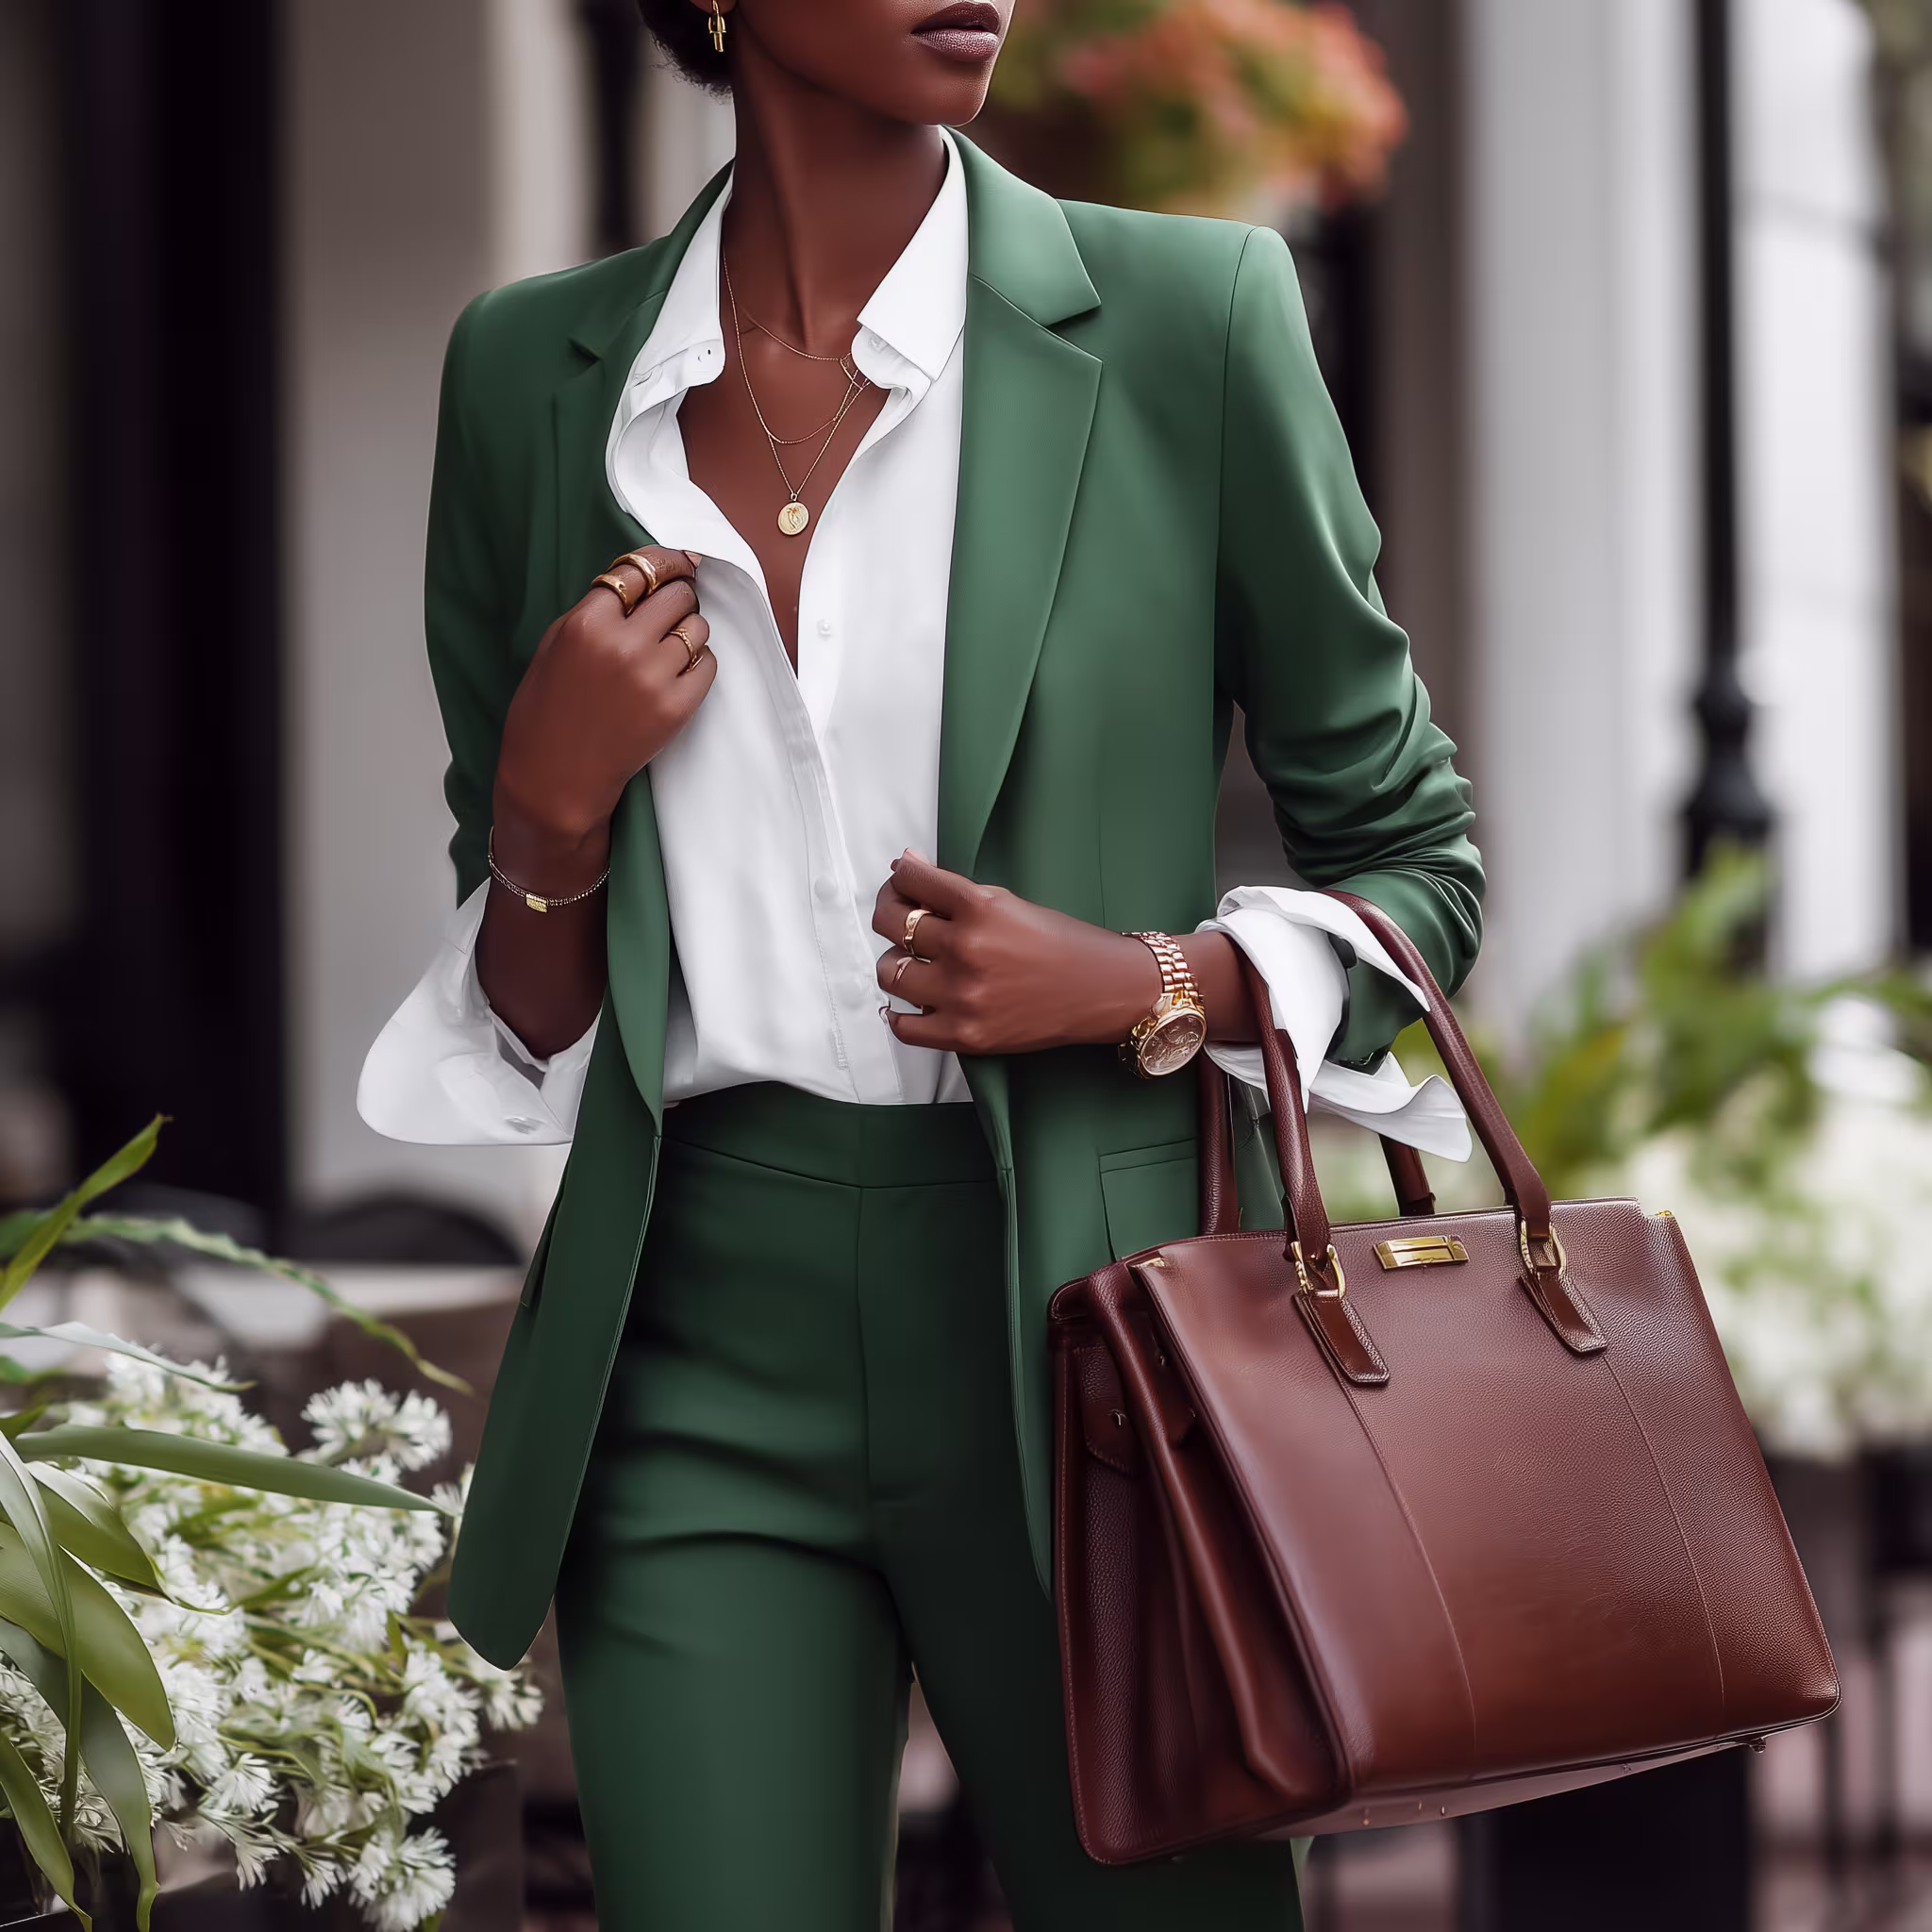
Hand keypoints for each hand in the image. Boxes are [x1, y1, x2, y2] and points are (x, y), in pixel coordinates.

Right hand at [493, 547, 715, 865]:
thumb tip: (646, 579)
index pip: (639, 570)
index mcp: (587, 622)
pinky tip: (676, 675)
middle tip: (670, 614)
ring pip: (698, 626)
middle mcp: (623, 644)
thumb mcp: (556, 644)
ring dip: (688, 631)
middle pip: (677, 593)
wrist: (556, 775)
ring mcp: (654, 676)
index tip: (681, 562)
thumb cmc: (548, 708)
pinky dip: (698, 664)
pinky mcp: (677, 707)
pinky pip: (709, 663)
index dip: (665, 562)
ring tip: (667, 651)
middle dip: (677, 598)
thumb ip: (598, 609)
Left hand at [871, 853, 1162, 1055]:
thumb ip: (956, 891)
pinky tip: (913, 1000)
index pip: (912, 881)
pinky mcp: (965, 1034)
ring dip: (894, 962)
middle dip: (889, 910)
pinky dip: (900, 1013)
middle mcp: (967, 950)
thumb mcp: (1010, 902)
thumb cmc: (1063, 943)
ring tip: (911, 961)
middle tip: (899, 911)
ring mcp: (963, 996)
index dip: (901, 876)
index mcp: (981, 909)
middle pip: (891, 923)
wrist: (1105, 991)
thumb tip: (908, 867)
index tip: (903, 877)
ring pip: (890, 972)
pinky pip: (904, 1026)